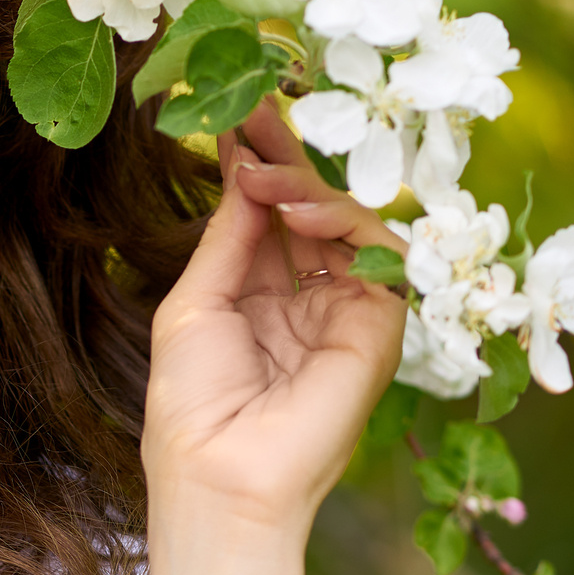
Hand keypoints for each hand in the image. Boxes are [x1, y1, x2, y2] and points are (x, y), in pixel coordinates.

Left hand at [141, 99, 407, 534]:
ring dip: (302, 181)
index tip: (234, 106)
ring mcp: (347, 308)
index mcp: (259, 293)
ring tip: (258, 168)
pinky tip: (294, 207)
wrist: (220, 476)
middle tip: (254, 98)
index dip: (256, 159)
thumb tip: (241, 167)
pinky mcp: (380, 325)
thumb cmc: (193, 405)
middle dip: (283, 149)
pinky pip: (378, 252)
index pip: (267, 211)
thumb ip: (228, 237)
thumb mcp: (195, 305)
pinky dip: (340, 219)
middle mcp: (307, 295)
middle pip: (308, 204)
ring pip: (345, 219)